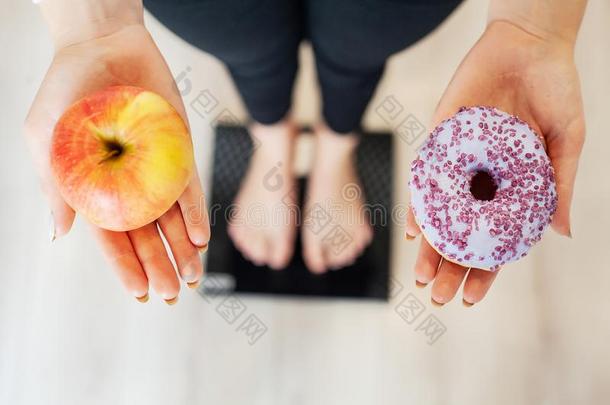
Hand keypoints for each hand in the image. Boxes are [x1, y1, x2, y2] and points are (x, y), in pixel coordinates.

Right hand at [24, 24, 210, 302]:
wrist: (103, 44)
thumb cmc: (66, 89)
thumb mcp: (47, 138)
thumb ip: (55, 186)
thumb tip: (60, 235)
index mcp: (94, 189)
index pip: (111, 237)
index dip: (124, 266)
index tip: (139, 293)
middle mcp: (128, 185)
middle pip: (145, 235)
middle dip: (159, 266)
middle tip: (172, 294)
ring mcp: (155, 169)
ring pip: (171, 218)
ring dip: (182, 248)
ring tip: (193, 277)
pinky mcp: (178, 151)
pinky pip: (188, 186)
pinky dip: (195, 212)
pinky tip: (201, 237)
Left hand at [406, 21, 584, 305]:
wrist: (529, 44)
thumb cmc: (555, 91)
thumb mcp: (566, 142)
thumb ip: (560, 186)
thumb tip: (562, 233)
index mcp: (512, 188)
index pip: (492, 240)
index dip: (482, 271)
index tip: (470, 299)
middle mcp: (482, 182)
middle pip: (461, 234)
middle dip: (449, 267)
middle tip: (437, 297)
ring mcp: (460, 164)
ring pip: (440, 214)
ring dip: (430, 246)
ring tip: (421, 276)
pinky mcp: (442, 141)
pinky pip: (426, 177)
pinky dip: (419, 202)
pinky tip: (413, 229)